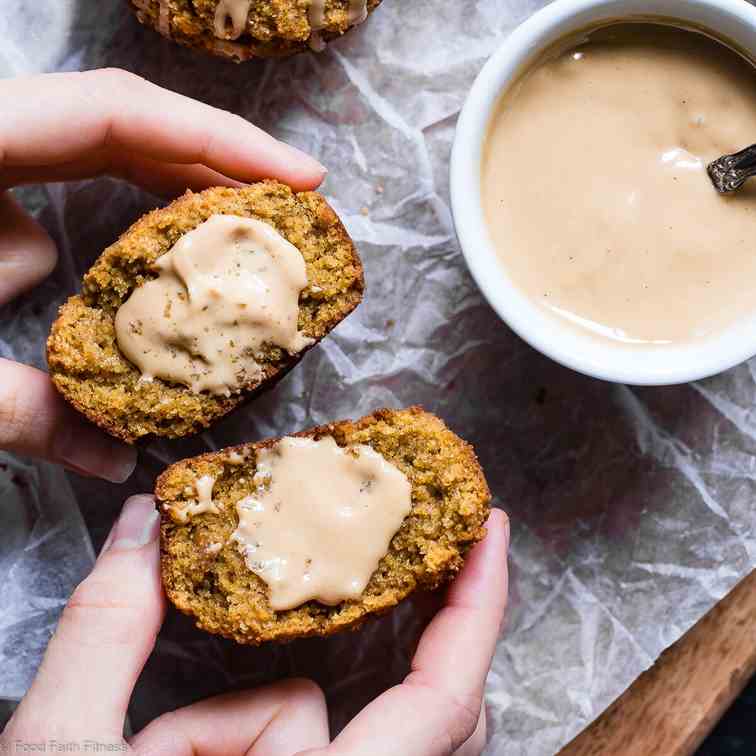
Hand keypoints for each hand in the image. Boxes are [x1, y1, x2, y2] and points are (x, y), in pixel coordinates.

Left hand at [0, 68, 325, 481]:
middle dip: (199, 185)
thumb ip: (12, 410)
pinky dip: (43, 278)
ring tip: (140, 319)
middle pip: (115, 137)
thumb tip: (115, 462)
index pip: (117, 114)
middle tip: (278, 229)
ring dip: (102, 267)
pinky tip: (19, 318)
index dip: (220, 139)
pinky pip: (20, 233)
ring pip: (60, 208)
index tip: (303, 177)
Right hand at [0, 497, 508, 755]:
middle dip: (395, 638)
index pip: (442, 703)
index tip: (490, 532)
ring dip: (242, 722)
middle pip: (416, 712)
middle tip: (383, 559)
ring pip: (312, 720)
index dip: (478, 612)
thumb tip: (139, 529)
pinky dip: (229, 739)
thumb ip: (106, 636)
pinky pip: (280, 743)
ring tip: (155, 751)